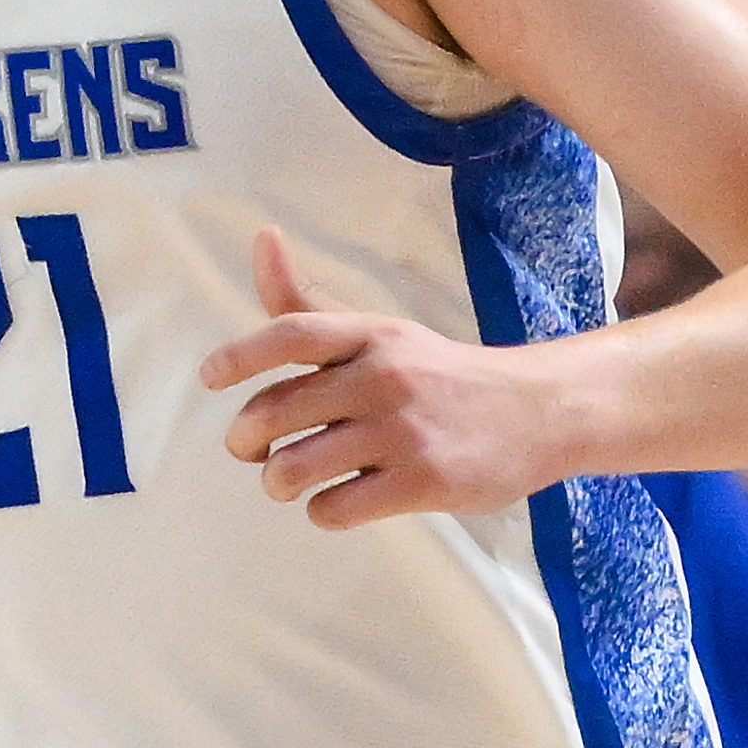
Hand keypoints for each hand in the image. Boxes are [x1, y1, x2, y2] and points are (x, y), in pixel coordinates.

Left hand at [202, 232, 555, 530]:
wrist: (538, 411)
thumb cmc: (439, 374)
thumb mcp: (380, 334)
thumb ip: (310, 304)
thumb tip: (261, 236)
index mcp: (371, 336)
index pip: (290, 333)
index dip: (239, 356)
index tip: (210, 377)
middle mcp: (383, 377)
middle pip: (274, 412)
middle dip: (245, 440)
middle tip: (252, 450)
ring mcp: (402, 433)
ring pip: (293, 469)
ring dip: (277, 482)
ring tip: (289, 481)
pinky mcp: (421, 483)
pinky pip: (333, 508)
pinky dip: (322, 511)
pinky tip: (338, 499)